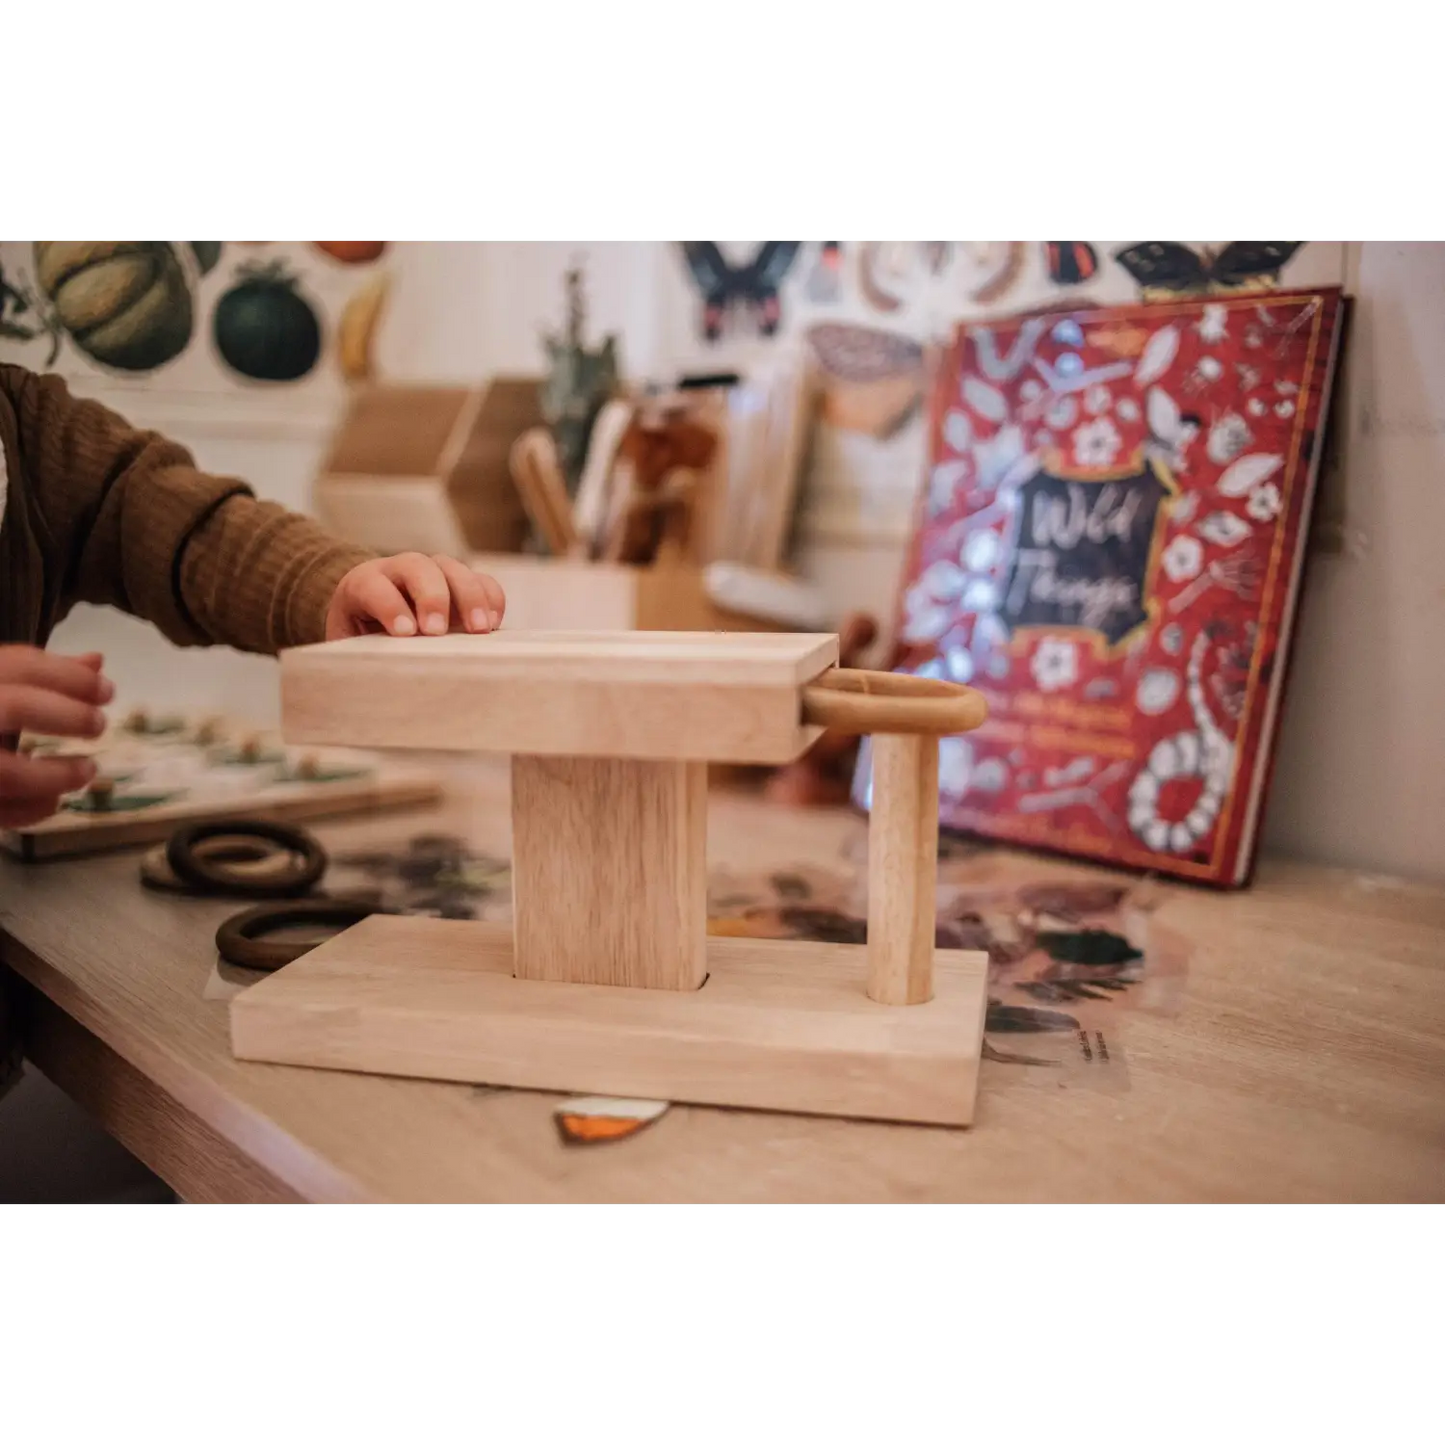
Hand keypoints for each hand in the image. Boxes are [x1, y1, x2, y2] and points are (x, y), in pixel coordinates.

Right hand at [0, 647, 111, 828]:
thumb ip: (34, 674)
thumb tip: (96, 661)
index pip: (16, 664)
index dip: (68, 676)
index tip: (107, 690)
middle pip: (13, 708)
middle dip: (65, 716)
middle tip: (99, 725)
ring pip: (5, 773)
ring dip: (55, 774)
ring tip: (88, 769)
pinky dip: (30, 810)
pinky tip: (54, 800)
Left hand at [325, 554, 506, 641]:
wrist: (377, 620)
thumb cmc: (362, 639)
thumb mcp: (351, 646)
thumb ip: (360, 655)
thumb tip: (378, 679)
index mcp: (363, 584)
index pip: (374, 586)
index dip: (389, 606)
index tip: (404, 633)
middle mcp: (399, 570)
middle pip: (418, 566)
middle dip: (431, 597)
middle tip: (437, 631)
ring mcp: (434, 572)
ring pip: (453, 568)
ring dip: (469, 597)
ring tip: (479, 630)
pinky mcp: (461, 584)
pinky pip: (483, 580)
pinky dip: (491, 599)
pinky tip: (492, 625)